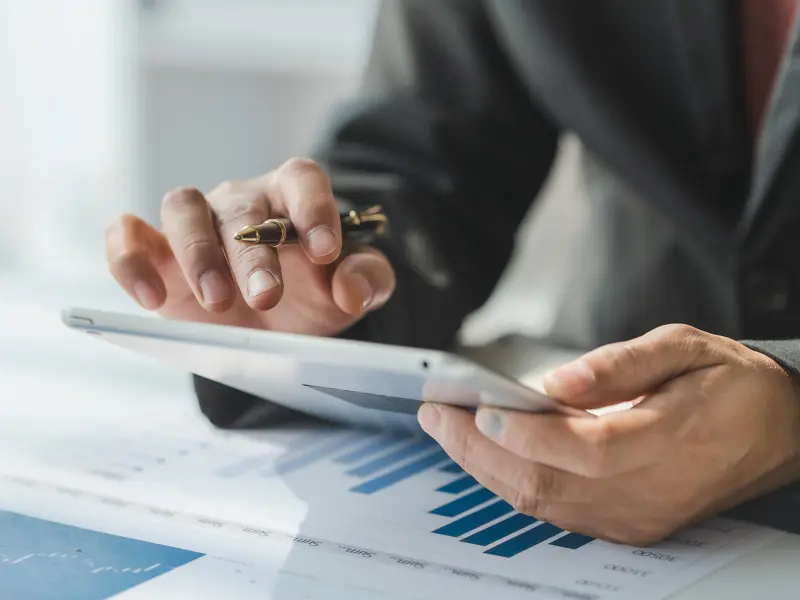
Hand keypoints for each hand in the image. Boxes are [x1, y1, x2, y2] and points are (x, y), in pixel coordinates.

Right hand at [106, 158, 394, 334]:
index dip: (313, 208)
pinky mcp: (154, 250)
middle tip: (266, 297)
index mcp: (292, 198)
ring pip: (182, 207)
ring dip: (197, 254)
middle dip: (253, 253)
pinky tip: (149, 297)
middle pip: (242, 208)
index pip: (302, 178)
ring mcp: (195, 221)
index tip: (324, 250)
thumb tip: (351, 286)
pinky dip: (129, 257)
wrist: (271, 324)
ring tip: (216, 302)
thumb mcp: (348, 291)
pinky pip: (127, 235)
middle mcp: (242, 201)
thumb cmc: (311, 294)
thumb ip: (366, 280)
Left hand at [418, 324, 799, 544]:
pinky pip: (556, 511)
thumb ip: (619, 365)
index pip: (585, 450)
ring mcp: (638, 516)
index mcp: (671, 440)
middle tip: (436, 414)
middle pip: (548, 483)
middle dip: (479, 449)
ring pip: (543, 503)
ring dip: (485, 467)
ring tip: (446, 429)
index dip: (526, 434)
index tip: (477, 407)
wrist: (777, 431)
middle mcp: (651, 491)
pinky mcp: (629, 524)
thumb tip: (555, 384)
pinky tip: (486, 454)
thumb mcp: (684, 347)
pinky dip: (512, 482)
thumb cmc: (729, 383)